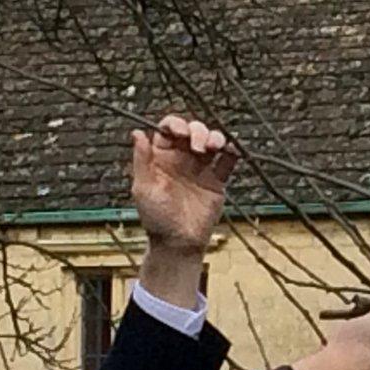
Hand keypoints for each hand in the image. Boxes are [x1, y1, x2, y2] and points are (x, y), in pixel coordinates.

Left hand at [131, 115, 237, 255]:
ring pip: (211, 141)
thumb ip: (142, 160)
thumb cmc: (156, 218)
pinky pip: (227, 162)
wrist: (178, 243)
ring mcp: (201, 169)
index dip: (176, 125)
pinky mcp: (217, 181)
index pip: (169, 130)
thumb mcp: (143, 188)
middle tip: (198, 147)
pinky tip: (231, 150)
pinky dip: (233, 152)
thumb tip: (137, 133)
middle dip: (198, 130)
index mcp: (162, 157)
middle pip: (193, 131)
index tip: (180, 132)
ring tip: (214, 147)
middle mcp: (182, 159)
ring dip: (215, 137)